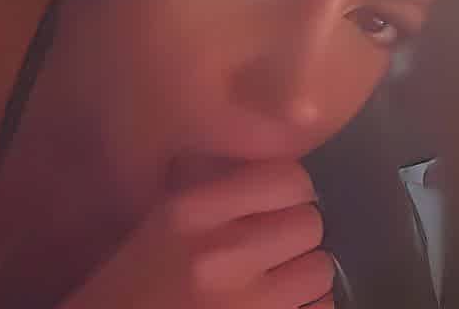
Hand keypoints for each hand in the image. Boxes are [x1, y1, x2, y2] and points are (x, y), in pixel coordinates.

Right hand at [61, 160, 333, 308]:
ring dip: (304, 274)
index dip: (292, 191)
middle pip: (310, 221)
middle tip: (274, 248)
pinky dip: (308, 307)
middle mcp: (222, 252)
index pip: (288, 177)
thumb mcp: (165, 221)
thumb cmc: (137, 282)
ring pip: (321, 268)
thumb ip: (217, 190)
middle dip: (297, 234)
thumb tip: (284, 165)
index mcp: (192, 211)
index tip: (281, 203)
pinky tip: (279, 306)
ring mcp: (247, 302)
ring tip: (274, 281)